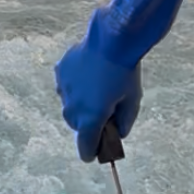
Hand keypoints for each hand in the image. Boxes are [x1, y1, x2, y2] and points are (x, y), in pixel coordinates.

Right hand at [55, 0, 186, 162]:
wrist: (112, 39)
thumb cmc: (126, 72)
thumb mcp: (132, 102)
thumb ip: (124, 123)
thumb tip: (118, 133)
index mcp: (90, 119)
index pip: (85, 148)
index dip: (91, 153)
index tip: (94, 154)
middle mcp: (72, 108)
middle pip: (77, 126)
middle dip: (88, 124)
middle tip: (104, 112)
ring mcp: (63, 90)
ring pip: (70, 105)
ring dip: (81, 103)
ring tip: (97, 88)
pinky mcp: (60, 72)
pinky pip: (66, 86)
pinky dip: (76, 85)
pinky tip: (90, 74)